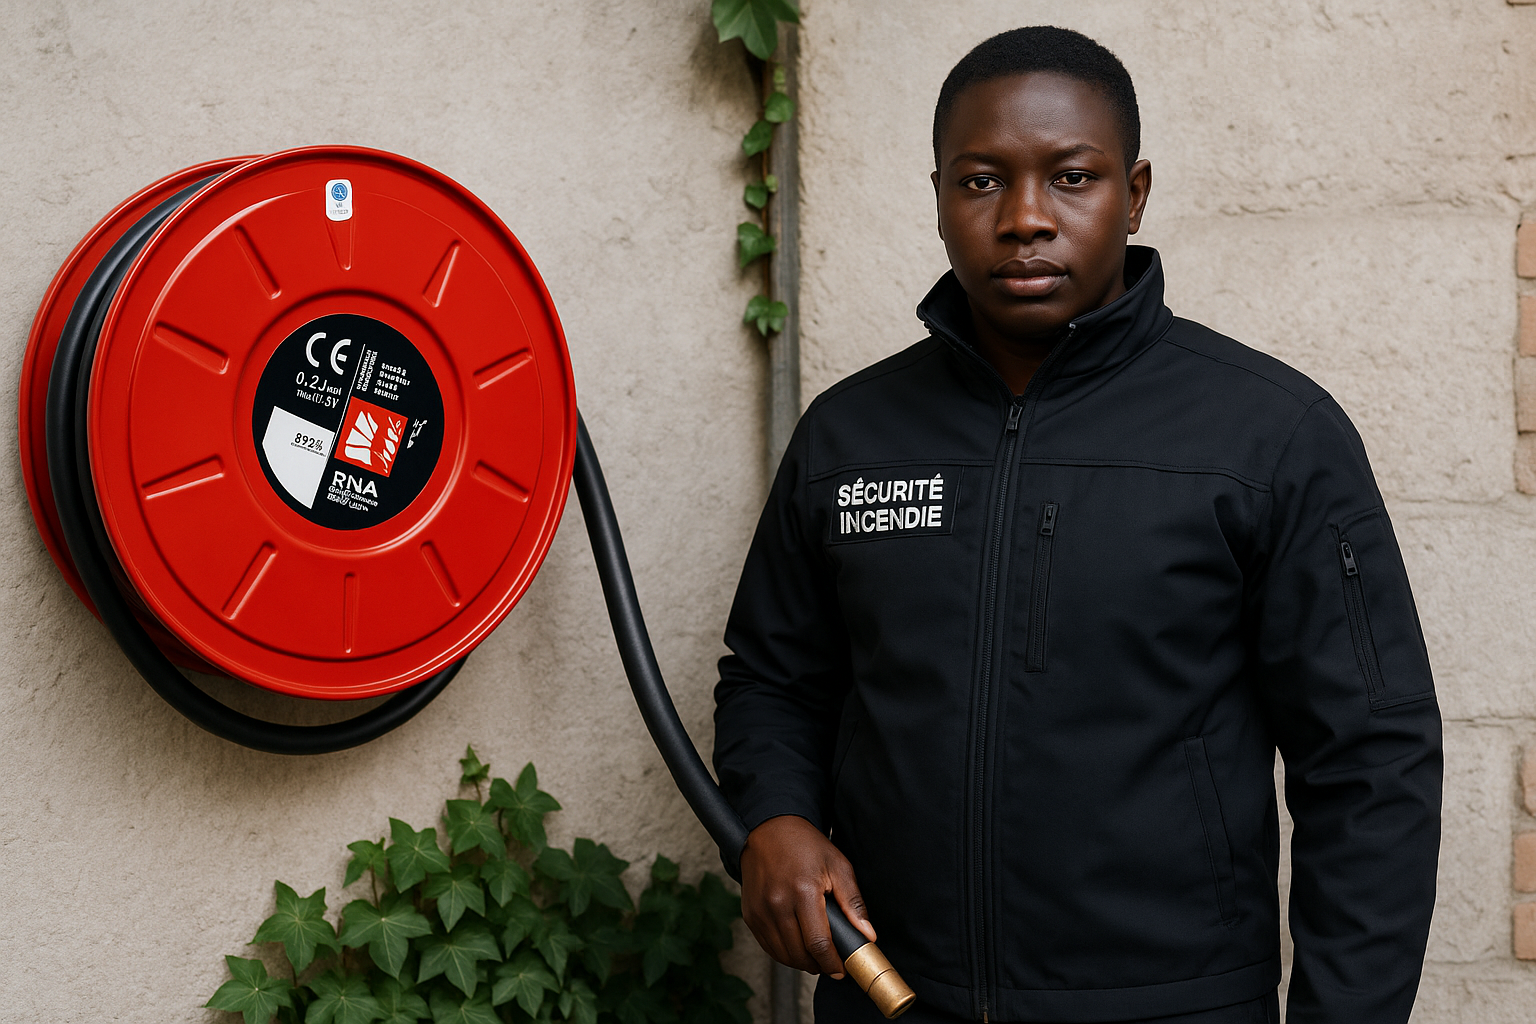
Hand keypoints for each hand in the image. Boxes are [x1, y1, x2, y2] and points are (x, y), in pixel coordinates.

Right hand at [739, 814, 876, 976]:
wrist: (769, 830)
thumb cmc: (805, 845)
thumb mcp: (837, 865)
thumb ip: (853, 902)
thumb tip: (867, 934)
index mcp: (803, 891)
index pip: (819, 943)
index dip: (832, 963)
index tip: (841, 970)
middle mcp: (777, 903)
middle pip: (799, 954)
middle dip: (818, 966)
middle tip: (831, 964)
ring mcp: (760, 911)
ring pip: (782, 954)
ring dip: (801, 963)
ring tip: (815, 957)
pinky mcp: (750, 914)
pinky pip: (767, 947)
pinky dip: (783, 953)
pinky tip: (796, 947)